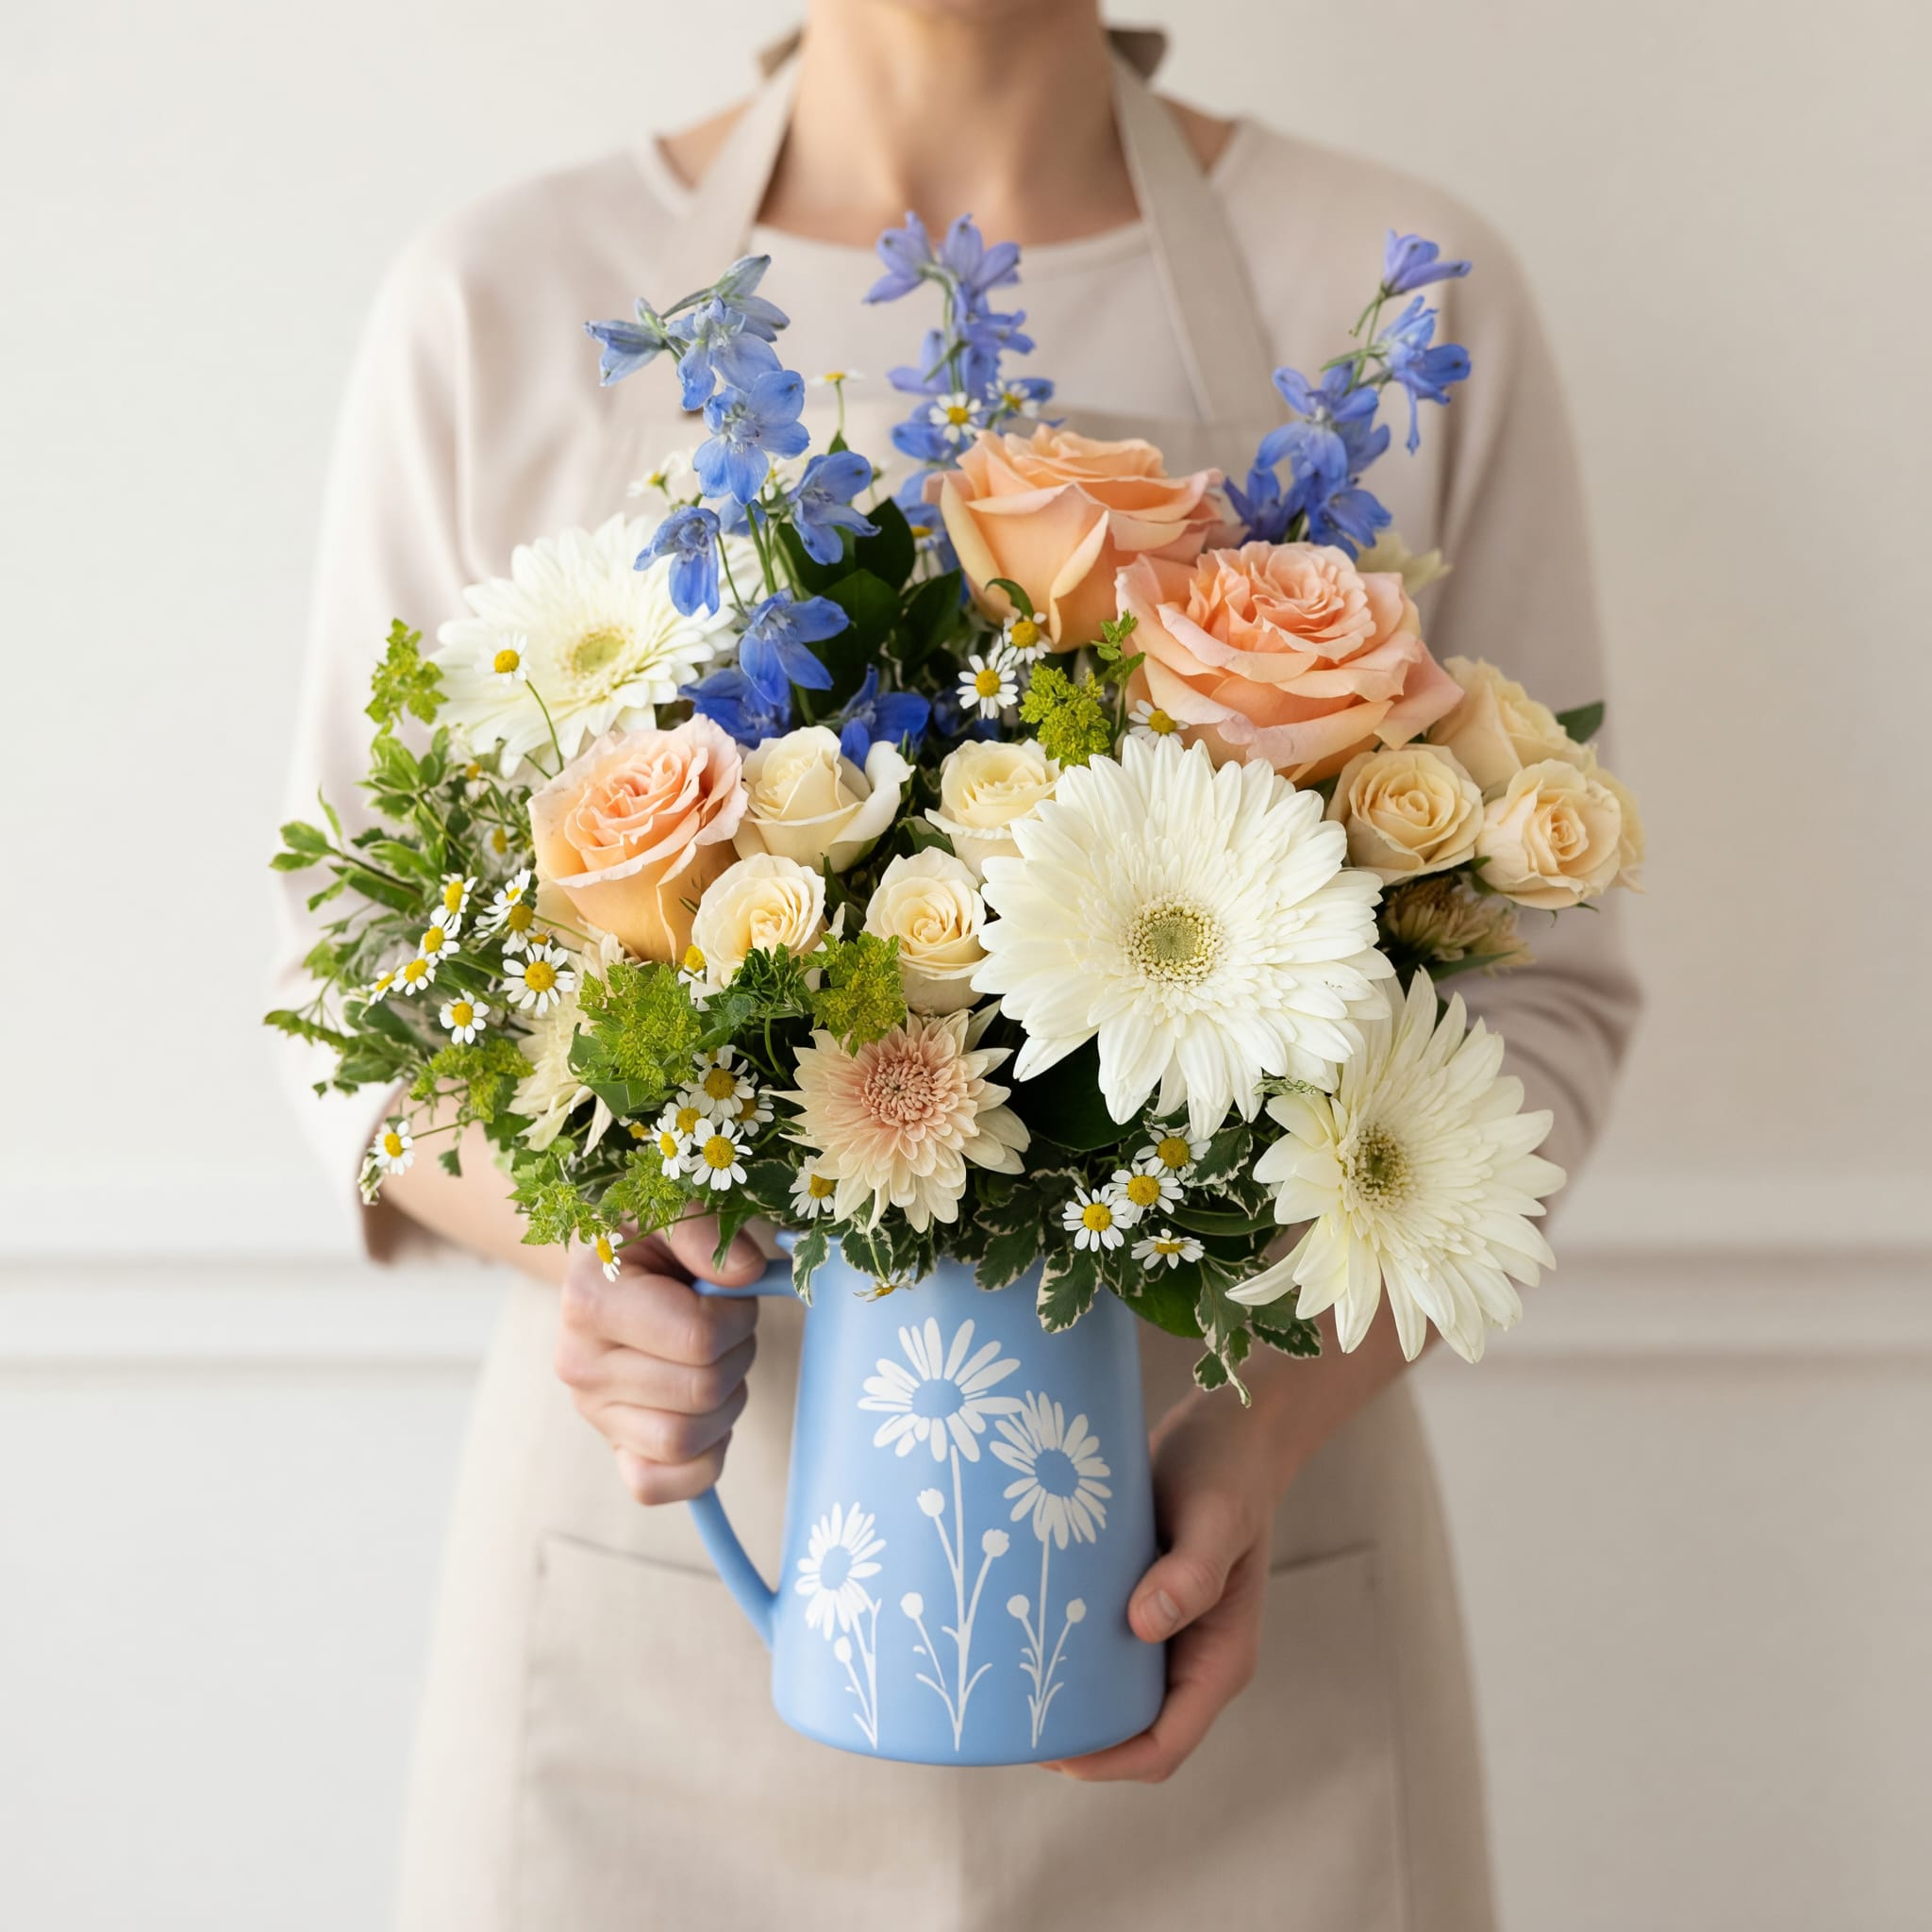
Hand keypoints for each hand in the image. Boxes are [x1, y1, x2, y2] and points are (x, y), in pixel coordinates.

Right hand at [553, 1215, 770, 1505]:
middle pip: (701, 1392)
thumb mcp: (672, 1206)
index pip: (698, 1339)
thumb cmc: (654, 1238)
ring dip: (725, 1402)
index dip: (736, 1316)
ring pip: (686, 1442)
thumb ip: (704, 1228)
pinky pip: (662, 1485)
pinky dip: (702, 1457)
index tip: (730, 1291)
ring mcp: (593, 1414)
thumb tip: (746, 1273)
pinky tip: (706, 1410)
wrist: (622, 1267)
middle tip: (725, 1326)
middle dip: (736, 1355)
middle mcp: (578, 1363)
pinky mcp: (614, 1450)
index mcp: (588, 1299)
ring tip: (713, 1360)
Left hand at [1043, 1388, 1283, 1782]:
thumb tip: (1145, 1626)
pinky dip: (1069, 1648)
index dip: (1107, 1760)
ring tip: (1006, 1680)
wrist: (1232, 1425)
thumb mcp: (1216, 1516)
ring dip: (1068, 1694)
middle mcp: (1194, 1655)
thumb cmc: (1229, 1468)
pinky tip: (1024, 1627)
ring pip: (1113, 1691)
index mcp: (1220, 1657)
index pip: (1163, 1743)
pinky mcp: (1143, 1598)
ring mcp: (1169, 1629)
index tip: (1049, 1750)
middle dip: (1076, 1738)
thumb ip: (1191, 1573)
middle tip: (1007, 1716)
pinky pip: (1104, 1645)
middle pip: (1132, 1730)